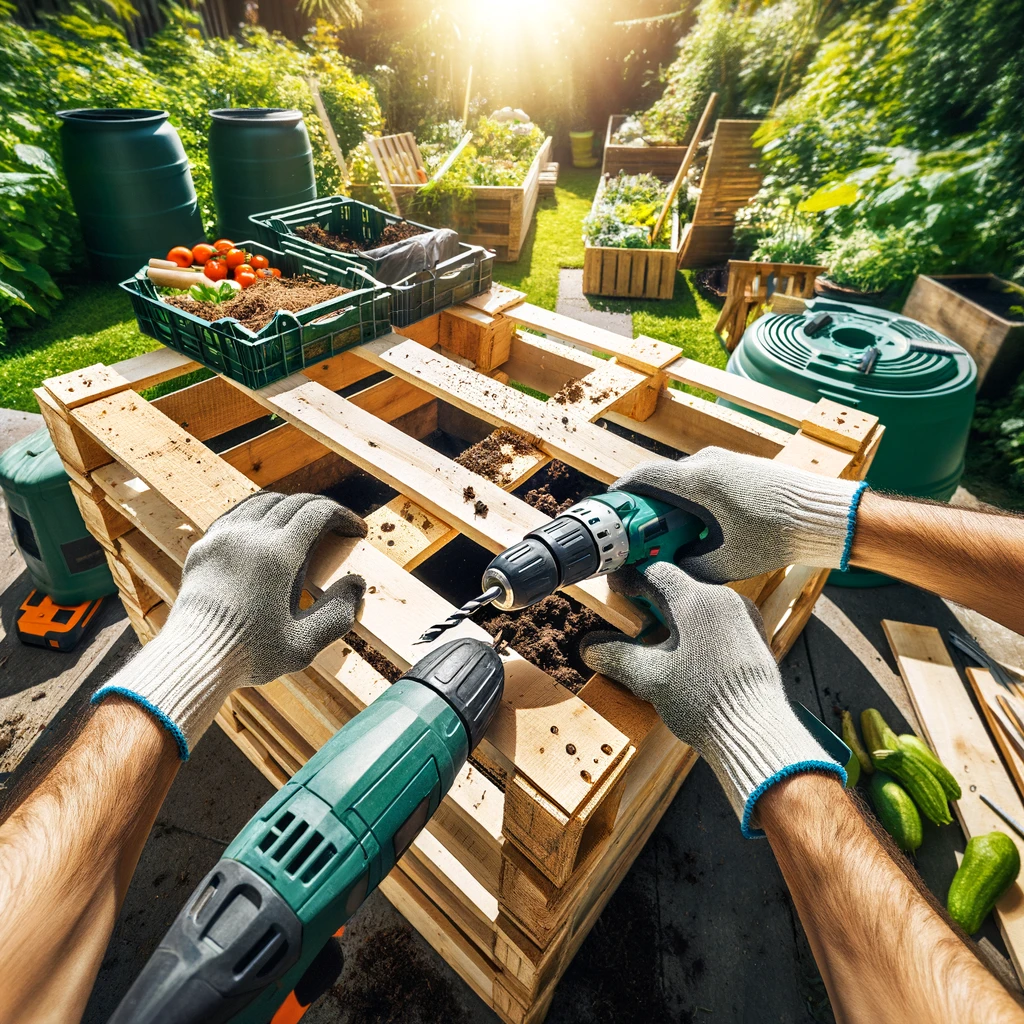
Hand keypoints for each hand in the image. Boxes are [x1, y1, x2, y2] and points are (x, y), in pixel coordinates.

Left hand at [94, 492, 366, 757]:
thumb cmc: (251, 655)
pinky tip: (267, 526)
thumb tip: (357, 582)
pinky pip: (237, 514)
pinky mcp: (204, 546)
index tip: (357, 529)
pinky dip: (260, 511)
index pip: (318, 513)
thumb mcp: (305, 644)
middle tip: (338, 525)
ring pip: (264, 502)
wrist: (193, 658)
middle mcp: (250, 536)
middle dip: (322, 509)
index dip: (343, 516)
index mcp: (279, 554)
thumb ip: (339, 613)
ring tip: (306, 522)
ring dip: (292, 506)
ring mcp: (223, 537)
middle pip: (294, 503)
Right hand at [579, 562, 843, 835]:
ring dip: (676, 616)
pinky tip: (686, 655)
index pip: (656, 573)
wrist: (754, 732)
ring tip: (656, 640)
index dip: (630, 579)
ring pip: (701, 604)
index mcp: (697, 600)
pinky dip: (697, 629)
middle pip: (680, 587)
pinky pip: (719, 621)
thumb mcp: (649, 678)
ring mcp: (744, 618)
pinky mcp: (754, 638)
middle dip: (652, 600)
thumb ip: (616, 656)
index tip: (615, 588)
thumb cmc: (704, 700)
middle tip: (630, 616)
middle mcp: (725, 600)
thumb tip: (589, 647)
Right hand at [614, 446, 866, 582]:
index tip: (609, 510)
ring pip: (683, 480)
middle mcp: (708, 463)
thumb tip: (665, 572)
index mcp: (698, 481)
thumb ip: (688, 568)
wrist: (823, 516)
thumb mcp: (725, 563)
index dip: (620, 493)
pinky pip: (703, 480)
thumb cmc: (776, 537)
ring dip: (670, 503)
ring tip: (667, 534)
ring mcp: (725, 461)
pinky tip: (698, 526)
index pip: (643, 478)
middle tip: (635, 531)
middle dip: (644, 505)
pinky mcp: (740, 468)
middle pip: (660, 480)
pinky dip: (691, 499)